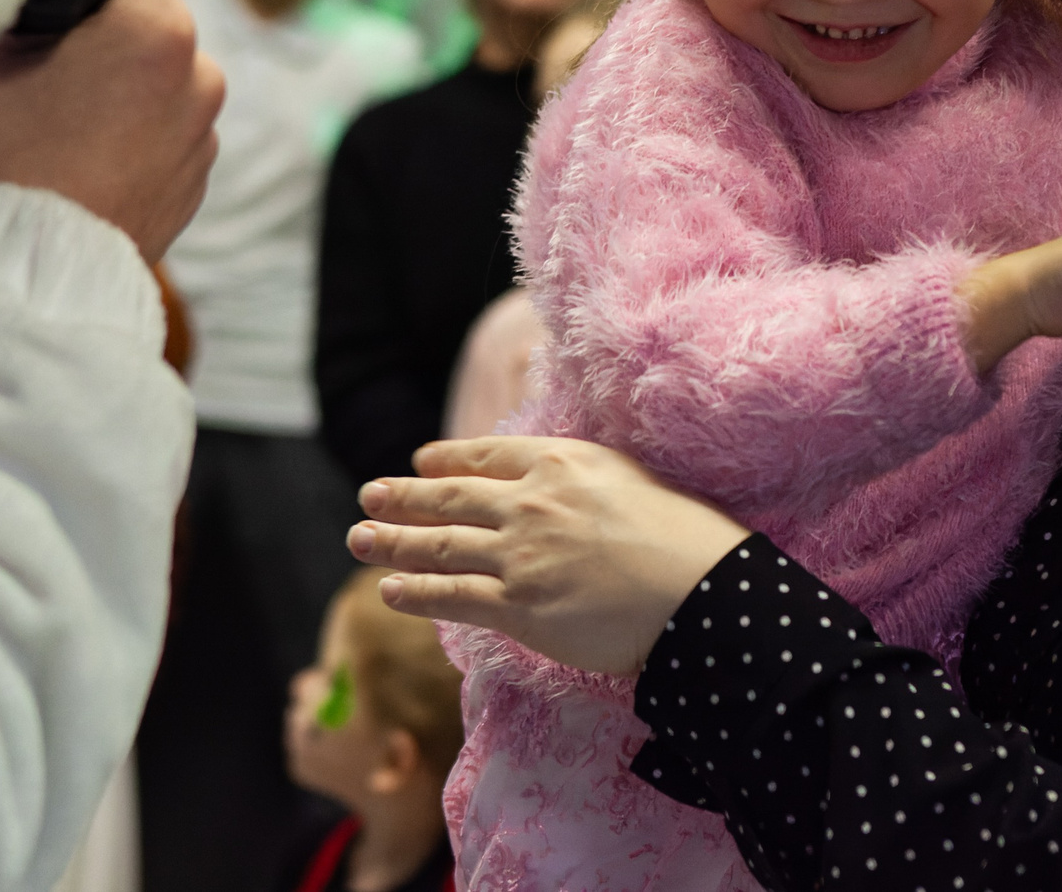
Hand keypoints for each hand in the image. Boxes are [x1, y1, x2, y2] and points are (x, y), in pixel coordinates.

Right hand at [0, 0, 224, 258]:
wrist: (21, 279)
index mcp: (157, 30)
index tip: (38, 13)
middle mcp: (200, 78)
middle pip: (142, 25)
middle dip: (94, 37)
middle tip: (32, 76)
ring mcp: (203, 137)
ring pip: (152, 82)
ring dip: (112, 91)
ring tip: (51, 129)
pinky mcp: (194, 184)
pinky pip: (160, 135)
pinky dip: (126, 139)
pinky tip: (75, 164)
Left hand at [348, 436, 749, 676]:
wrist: (702, 593)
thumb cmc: (686, 537)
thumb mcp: (632, 477)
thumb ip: (584, 476)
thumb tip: (562, 478)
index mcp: (561, 461)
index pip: (487, 455)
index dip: (447, 458)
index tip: (421, 460)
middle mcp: (530, 501)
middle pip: (450, 496)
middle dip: (403, 496)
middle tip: (369, 494)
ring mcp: (519, 555)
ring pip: (439, 546)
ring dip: (392, 541)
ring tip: (359, 537)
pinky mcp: (518, 606)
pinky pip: (452, 597)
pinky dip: (415, 592)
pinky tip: (389, 589)